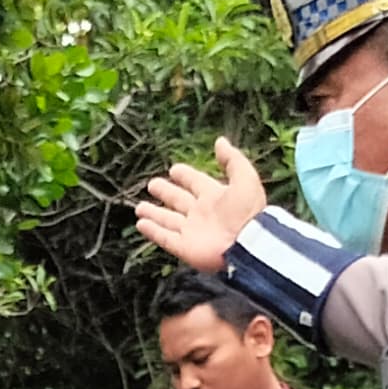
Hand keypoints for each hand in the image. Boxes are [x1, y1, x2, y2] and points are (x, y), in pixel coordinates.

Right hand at [136, 138, 270, 269]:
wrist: (248, 243)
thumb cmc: (248, 211)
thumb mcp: (245, 178)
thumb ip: (232, 159)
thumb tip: (220, 141)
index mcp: (214, 196)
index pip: (195, 182)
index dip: (185, 175)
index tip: (173, 169)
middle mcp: (201, 213)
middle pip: (178, 200)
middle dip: (165, 192)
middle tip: (152, 185)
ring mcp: (192, 231)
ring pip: (168, 220)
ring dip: (154, 213)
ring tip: (139, 208)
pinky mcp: (185, 247)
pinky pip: (165, 238)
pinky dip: (152, 231)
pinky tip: (141, 224)